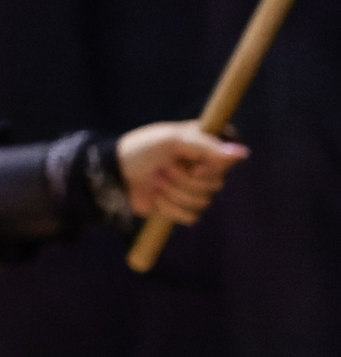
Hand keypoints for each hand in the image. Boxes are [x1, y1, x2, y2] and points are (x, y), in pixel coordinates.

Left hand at [116, 122, 246, 224]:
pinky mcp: (182, 207)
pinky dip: (171, 208)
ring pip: (204, 201)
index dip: (216, 165)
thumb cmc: (141, 150)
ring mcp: (194, 188)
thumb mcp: (172, 140)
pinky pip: (192, 216)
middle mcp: (205, 166)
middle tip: (165, 167)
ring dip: (175, 192)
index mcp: (206, 144)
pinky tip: (157, 197)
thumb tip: (243, 153)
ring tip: (157, 180)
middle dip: (185, 178)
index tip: (197, 163)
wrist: (114, 175)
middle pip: (217, 183)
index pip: (232, 156)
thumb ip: (207, 146)